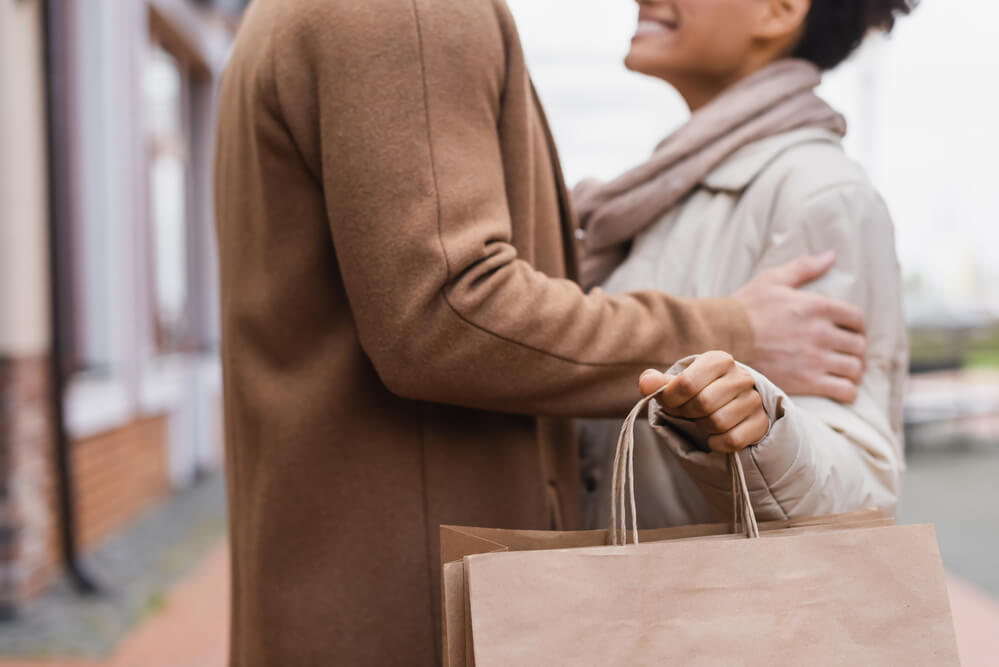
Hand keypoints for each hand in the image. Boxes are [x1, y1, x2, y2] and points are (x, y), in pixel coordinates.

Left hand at [639, 352, 769, 453]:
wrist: (729, 405)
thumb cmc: (697, 392)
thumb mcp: (676, 385)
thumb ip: (657, 383)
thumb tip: (646, 382)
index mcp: (718, 360)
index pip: (687, 382)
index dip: (671, 399)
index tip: (669, 403)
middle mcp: (740, 377)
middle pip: (703, 404)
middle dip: (687, 413)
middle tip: (686, 413)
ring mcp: (754, 400)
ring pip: (718, 422)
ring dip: (703, 427)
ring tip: (703, 420)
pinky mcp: (760, 423)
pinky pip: (732, 440)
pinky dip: (716, 443)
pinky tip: (715, 435)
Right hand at [733, 251, 864, 403]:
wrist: (721, 338)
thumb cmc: (744, 308)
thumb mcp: (773, 280)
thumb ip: (804, 267)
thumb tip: (830, 256)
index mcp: (817, 306)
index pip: (856, 318)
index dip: (856, 325)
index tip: (848, 331)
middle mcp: (821, 333)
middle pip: (858, 345)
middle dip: (855, 349)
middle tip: (845, 352)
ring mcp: (816, 359)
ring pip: (854, 368)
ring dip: (853, 371)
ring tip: (844, 371)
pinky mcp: (807, 382)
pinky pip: (844, 390)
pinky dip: (847, 391)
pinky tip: (840, 388)